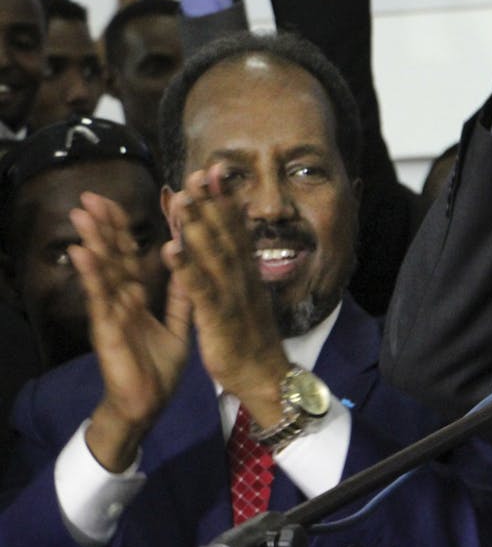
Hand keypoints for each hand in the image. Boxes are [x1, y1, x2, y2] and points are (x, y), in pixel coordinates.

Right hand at [72, 193, 190, 471]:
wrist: (148, 405)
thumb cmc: (158, 367)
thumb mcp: (179, 325)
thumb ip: (182, 295)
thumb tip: (188, 265)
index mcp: (138, 297)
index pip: (132, 255)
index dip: (128, 228)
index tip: (118, 201)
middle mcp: (122, 300)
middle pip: (113, 256)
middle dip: (103, 226)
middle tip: (89, 195)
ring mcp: (112, 313)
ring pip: (103, 271)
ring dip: (92, 241)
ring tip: (81, 213)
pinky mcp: (106, 330)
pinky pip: (100, 298)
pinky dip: (92, 274)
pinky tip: (82, 252)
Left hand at [163, 166, 289, 428]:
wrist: (265, 375)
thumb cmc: (252, 338)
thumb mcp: (248, 297)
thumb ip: (240, 268)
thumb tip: (237, 242)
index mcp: (246, 273)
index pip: (235, 230)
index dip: (224, 200)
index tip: (214, 171)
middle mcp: (241, 278)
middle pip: (226, 234)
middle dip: (212, 202)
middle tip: (199, 171)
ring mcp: (231, 296)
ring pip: (213, 256)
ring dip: (198, 226)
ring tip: (182, 199)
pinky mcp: (218, 318)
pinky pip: (199, 290)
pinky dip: (186, 269)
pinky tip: (170, 250)